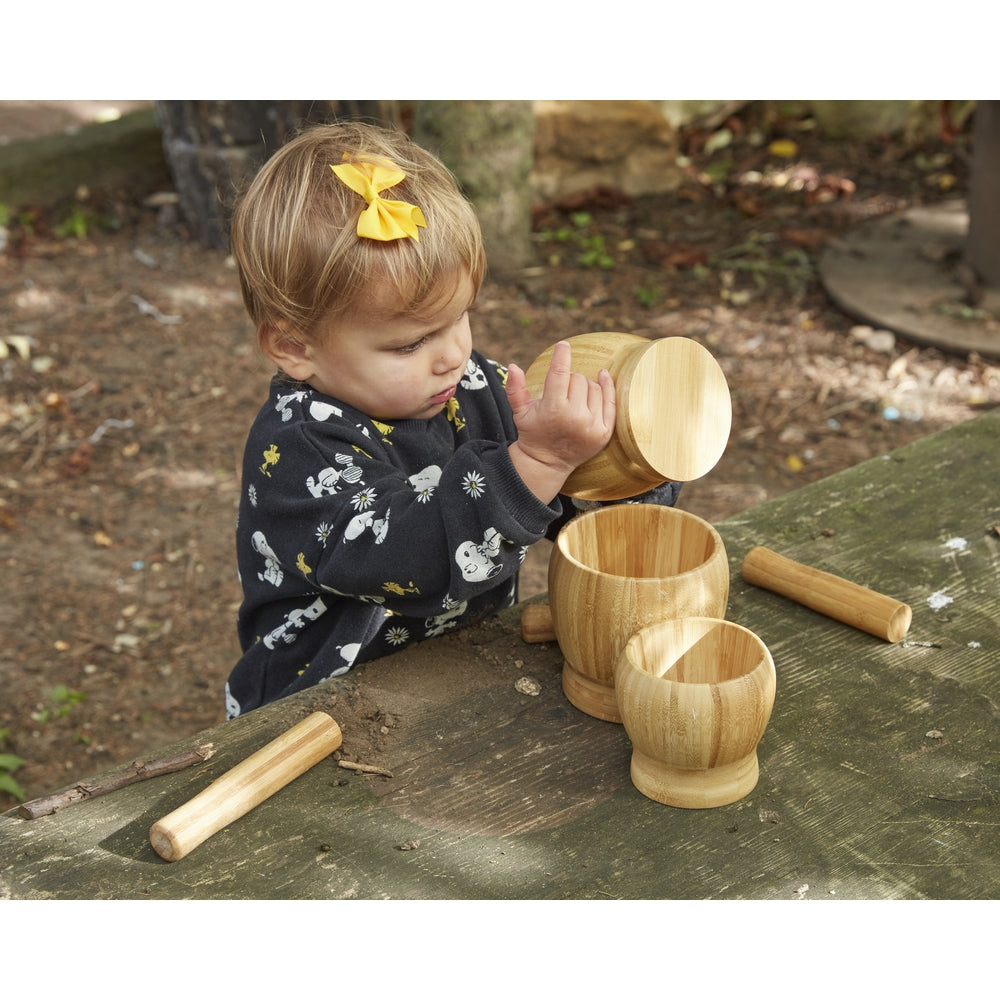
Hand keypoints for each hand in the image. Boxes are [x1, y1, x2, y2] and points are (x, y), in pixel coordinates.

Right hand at [505, 341, 615, 502]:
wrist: (548, 463)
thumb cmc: (533, 433)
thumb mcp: (520, 413)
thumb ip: (515, 389)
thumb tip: (513, 366)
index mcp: (553, 409)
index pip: (559, 374)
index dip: (562, 356)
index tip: (563, 345)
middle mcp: (575, 417)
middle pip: (577, 379)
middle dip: (569, 380)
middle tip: (561, 392)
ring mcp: (592, 425)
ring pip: (594, 387)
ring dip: (584, 386)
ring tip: (573, 398)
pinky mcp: (604, 432)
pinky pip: (610, 400)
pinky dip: (606, 387)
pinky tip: (602, 377)